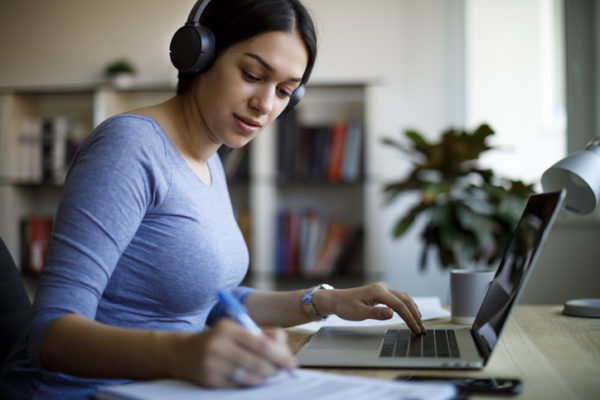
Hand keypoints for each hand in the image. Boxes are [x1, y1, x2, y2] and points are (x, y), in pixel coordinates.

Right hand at [173, 319, 297, 386]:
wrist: (183, 353)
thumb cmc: (219, 339)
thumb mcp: (238, 329)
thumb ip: (263, 334)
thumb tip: (284, 349)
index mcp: (228, 328)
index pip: (262, 344)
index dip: (281, 356)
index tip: (292, 363)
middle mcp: (219, 345)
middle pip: (258, 362)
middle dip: (276, 368)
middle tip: (283, 370)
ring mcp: (213, 364)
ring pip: (250, 376)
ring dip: (265, 377)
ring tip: (268, 373)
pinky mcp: (210, 380)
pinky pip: (239, 385)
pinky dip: (251, 383)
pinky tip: (253, 378)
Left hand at [313, 282, 425, 333]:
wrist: (336, 300)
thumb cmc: (345, 306)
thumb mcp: (359, 313)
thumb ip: (376, 313)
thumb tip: (391, 314)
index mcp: (378, 291)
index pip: (399, 305)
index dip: (410, 318)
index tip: (416, 330)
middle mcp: (383, 287)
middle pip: (405, 300)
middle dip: (415, 315)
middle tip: (422, 329)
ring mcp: (383, 289)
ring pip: (404, 297)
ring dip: (413, 309)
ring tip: (420, 323)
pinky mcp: (382, 292)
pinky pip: (399, 298)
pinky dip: (407, 305)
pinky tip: (411, 313)